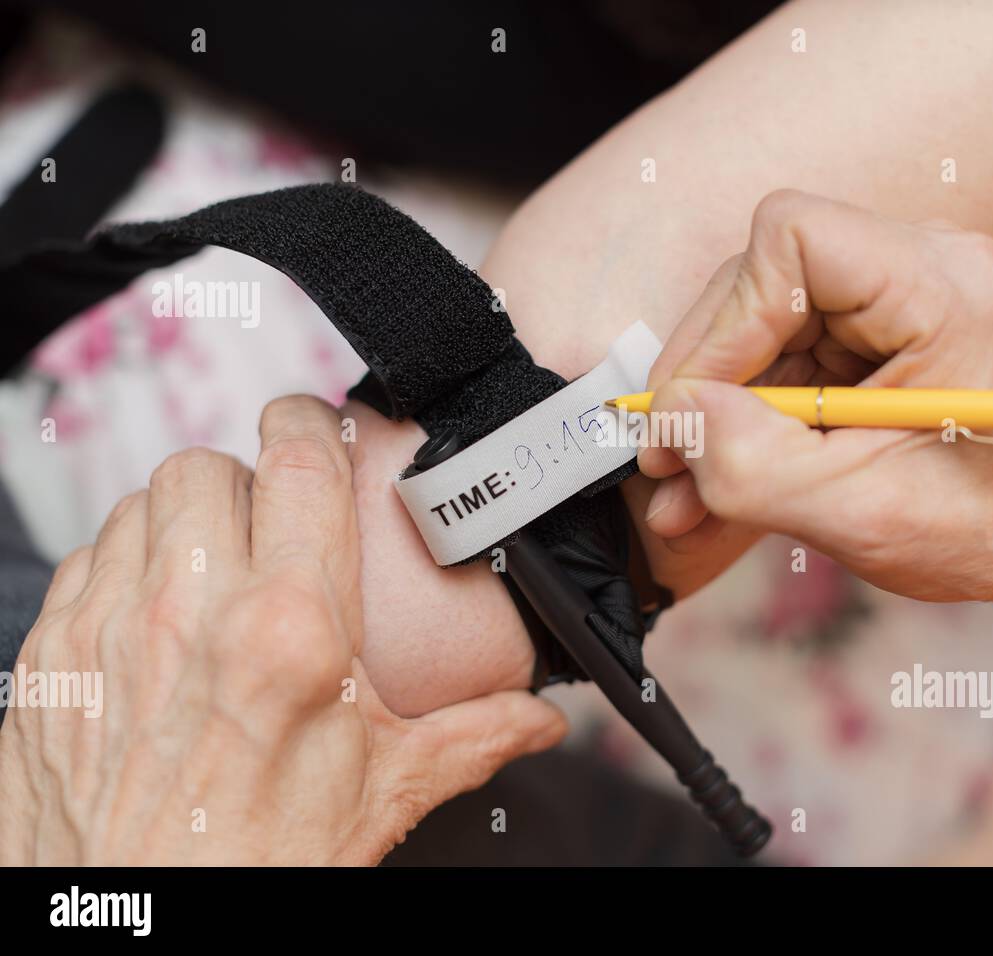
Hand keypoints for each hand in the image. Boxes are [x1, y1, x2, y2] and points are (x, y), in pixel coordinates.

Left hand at [0, 395, 564, 864]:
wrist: (140, 932)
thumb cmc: (258, 869)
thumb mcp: (384, 795)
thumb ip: (473, 737)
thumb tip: (539, 720)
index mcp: (291, 630)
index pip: (297, 459)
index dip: (308, 419)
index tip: (317, 424)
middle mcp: (190, 613)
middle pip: (208, 466)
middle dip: (244, 477)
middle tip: (271, 519)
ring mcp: (108, 630)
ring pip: (140, 502)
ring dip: (182, 518)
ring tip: (213, 564)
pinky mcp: (51, 658)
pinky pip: (88, 560)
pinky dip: (124, 564)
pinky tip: (156, 613)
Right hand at [638, 190, 992, 607]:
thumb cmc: (977, 527)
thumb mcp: (851, 511)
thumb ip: (747, 463)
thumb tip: (670, 413)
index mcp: (944, 290)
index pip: (792, 240)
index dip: (725, 323)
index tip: (695, 411)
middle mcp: (925, 263)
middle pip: (764, 277)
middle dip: (708, 373)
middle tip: (667, 457)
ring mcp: (897, 287)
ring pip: (760, 318)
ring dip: (715, 405)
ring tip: (684, 491)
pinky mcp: (872, 321)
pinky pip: (780, 347)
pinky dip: (742, 413)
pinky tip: (712, 478)